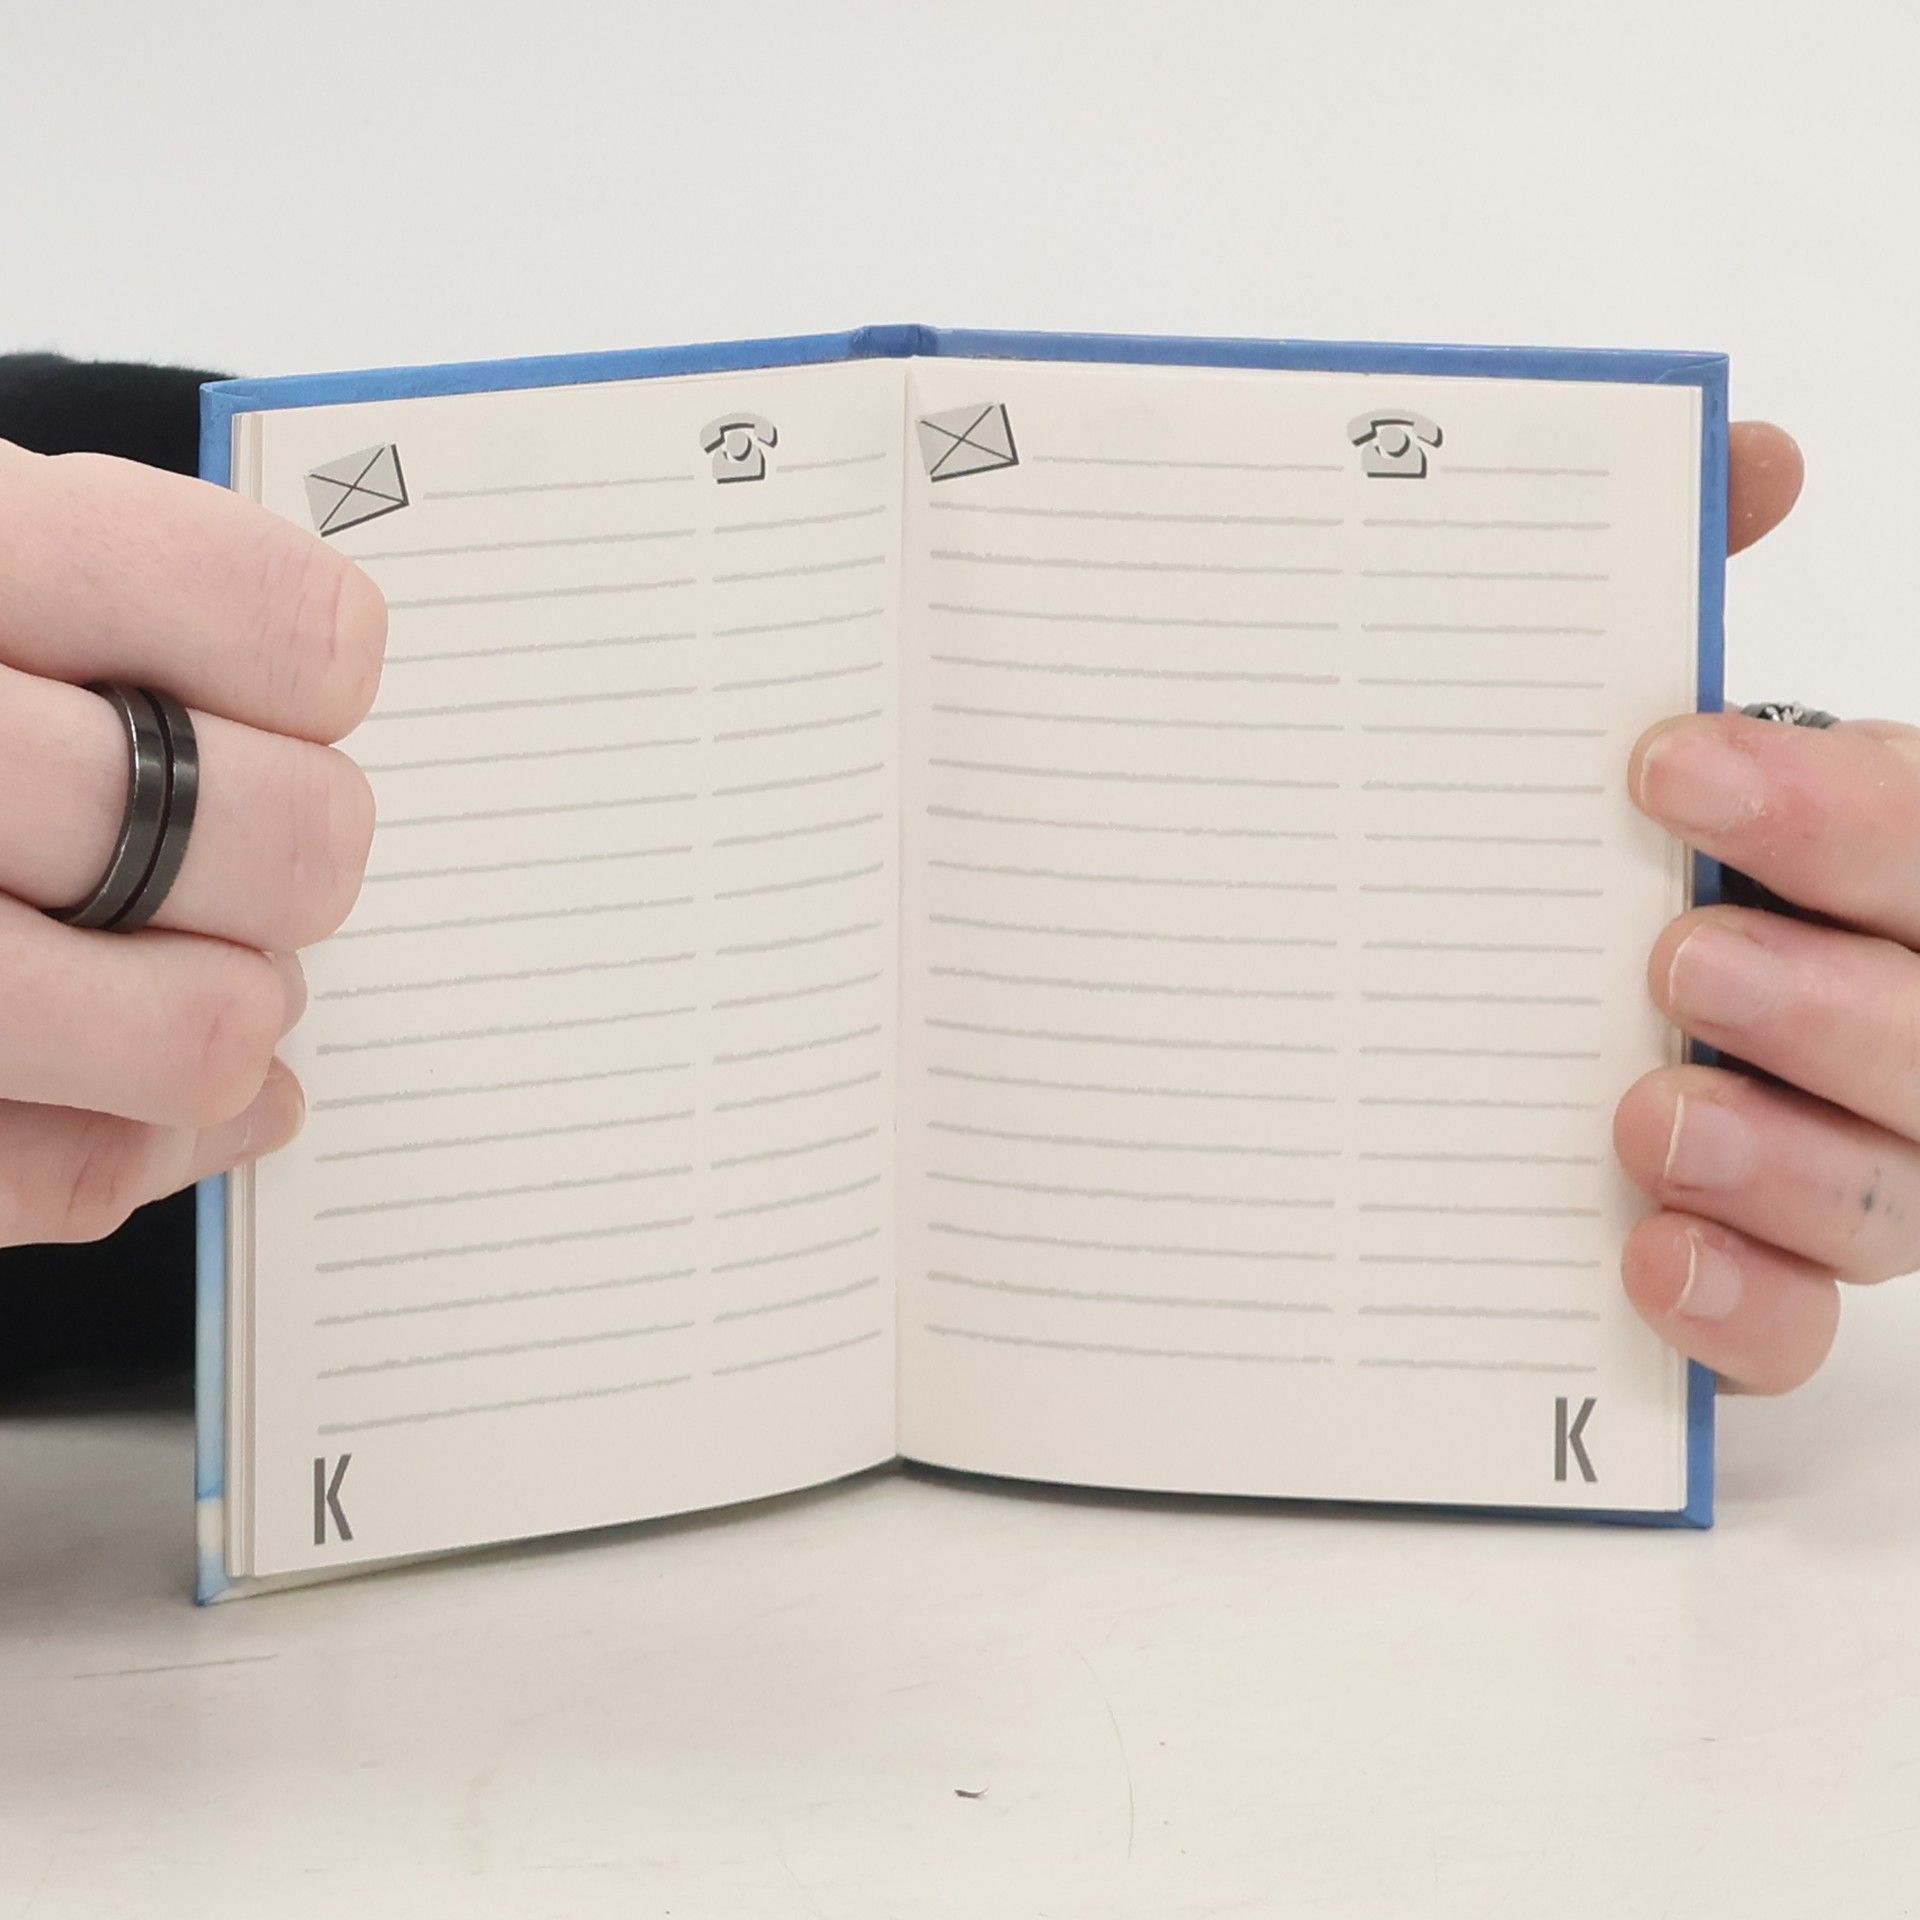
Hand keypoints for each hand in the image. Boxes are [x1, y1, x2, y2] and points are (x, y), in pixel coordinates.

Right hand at [0, 439, 385, 1245]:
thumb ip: (106, 611)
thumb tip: (313, 694)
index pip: (287, 633)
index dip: (310, 673)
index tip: (277, 690)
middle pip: (287, 842)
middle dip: (297, 866)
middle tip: (231, 859)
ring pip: (200, 1032)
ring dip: (220, 1026)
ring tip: (152, 986)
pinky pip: (51, 1178)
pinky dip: (104, 1157)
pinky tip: (83, 1110)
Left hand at [1616, 420, 1919, 1390]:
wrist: (1438, 974)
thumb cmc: (1562, 848)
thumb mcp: (1594, 728)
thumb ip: (1674, 597)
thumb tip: (1745, 450)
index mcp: (1860, 865)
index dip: (1847, 813)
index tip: (1671, 767)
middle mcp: (1881, 1016)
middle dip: (1831, 995)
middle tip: (1674, 960)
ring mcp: (1837, 1162)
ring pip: (1898, 1194)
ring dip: (1788, 1157)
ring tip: (1651, 1118)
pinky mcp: (1755, 1275)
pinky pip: (1800, 1329)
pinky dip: (1740, 1303)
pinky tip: (1646, 1259)